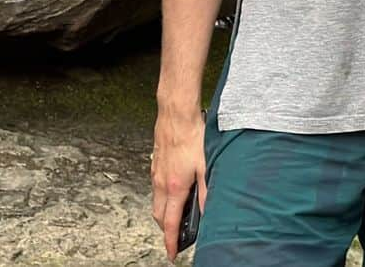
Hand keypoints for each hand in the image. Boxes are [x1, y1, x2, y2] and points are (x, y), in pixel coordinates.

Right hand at [151, 108, 206, 260]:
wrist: (177, 112)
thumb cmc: (193, 134)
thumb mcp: (206, 165)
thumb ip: (207, 190)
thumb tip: (208, 210)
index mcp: (175, 186)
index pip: (170, 223)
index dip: (171, 241)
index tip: (171, 254)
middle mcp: (161, 182)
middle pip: (159, 215)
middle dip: (166, 229)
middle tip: (174, 236)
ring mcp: (156, 172)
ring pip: (156, 201)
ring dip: (163, 212)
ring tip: (175, 215)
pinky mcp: (156, 162)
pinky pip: (155, 186)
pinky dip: (162, 196)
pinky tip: (173, 189)